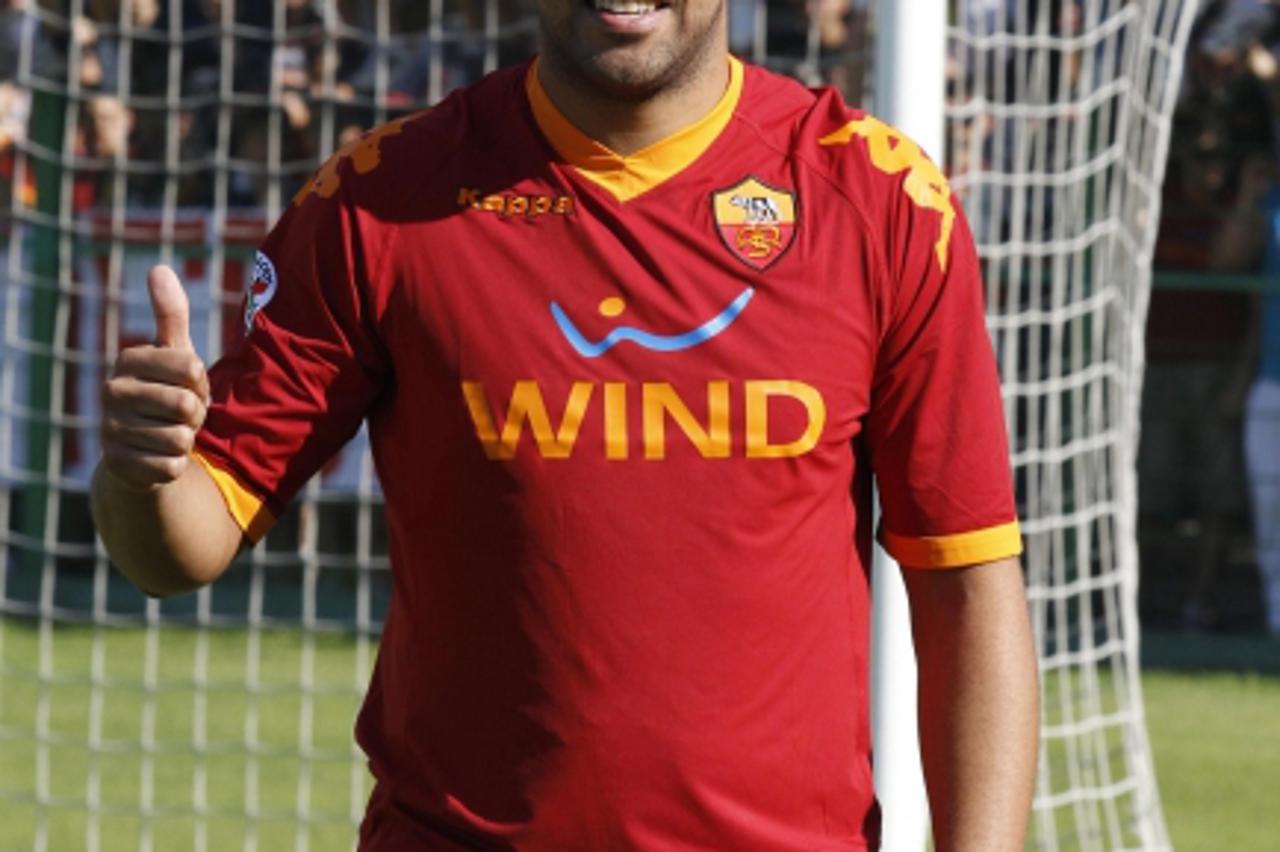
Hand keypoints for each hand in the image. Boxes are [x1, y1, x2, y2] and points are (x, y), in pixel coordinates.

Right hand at [100, 265, 209, 490]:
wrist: (140, 449)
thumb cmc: (164, 392)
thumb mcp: (173, 353)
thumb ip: (171, 314)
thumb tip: (159, 267)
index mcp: (127, 359)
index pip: (192, 366)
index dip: (201, 382)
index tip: (187, 385)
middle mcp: (112, 391)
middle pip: (187, 404)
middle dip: (196, 414)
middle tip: (180, 414)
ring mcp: (110, 429)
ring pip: (181, 437)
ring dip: (186, 440)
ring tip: (168, 433)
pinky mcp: (119, 464)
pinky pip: (172, 465)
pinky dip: (175, 464)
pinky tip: (158, 456)